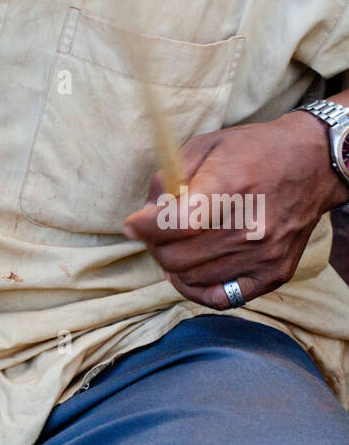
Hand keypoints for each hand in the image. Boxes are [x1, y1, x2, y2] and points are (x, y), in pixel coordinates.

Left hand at [122, 110, 348, 308]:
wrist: (310, 164)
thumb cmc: (252, 151)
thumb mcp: (204, 145)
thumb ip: (167, 178)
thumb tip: (145, 213)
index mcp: (229, 188)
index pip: (173, 224)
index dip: (143, 227)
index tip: (134, 223)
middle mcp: (249, 227)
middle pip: (176, 257)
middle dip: (155, 244)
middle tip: (156, 232)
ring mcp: (264, 255)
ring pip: (191, 278)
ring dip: (175, 264)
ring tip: (178, 244)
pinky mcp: (274, 273)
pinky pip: (221, 298)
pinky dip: (199, 287)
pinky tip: (194, 269)